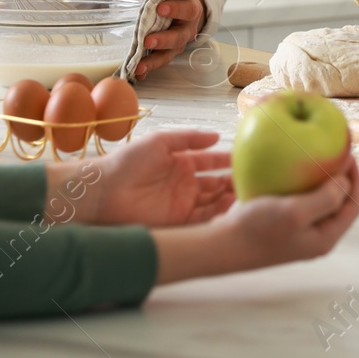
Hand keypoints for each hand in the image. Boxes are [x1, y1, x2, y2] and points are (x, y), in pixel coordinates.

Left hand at [44, 130, 234, 227]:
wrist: (104, 191)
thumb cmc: (128, 162)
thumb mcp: (160, 141)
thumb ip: (189, 138)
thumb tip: (217, 136)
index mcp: (181, 162)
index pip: (211, 161)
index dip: (228, 159)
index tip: (248, 157)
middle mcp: (185, 183)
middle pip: (216, 183)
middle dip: (234, 181)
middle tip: (255, 179)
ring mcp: (182, 203)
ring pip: (214, 201)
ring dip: (229, 198)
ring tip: (248, 193)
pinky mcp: (178, 221)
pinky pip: (204, 219)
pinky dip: (218, 215)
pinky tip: (232, 208)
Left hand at [133, 0, 204, 78]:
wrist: (187, 9)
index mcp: (191, 10)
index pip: (187, 10)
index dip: (175, 9)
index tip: (160, 7)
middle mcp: (187, 29)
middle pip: (178, 37)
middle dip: (163, 40)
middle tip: (148, 41)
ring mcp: (179, 43)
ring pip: (169, 54)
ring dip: (153, 61)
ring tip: (139, 66)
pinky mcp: (169, 53)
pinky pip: (160, 61)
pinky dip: (149, 68)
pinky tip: (138, 73)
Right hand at [152, 154, 358, 284]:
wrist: (222, 246)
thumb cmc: (258, 231)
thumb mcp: (295, 212)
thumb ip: (326, 198)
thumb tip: (346, 180)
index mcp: (325, 238)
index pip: (353, 206)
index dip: (356, 179)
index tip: (348, 154)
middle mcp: (315, 236)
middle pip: (339, 202)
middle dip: (340, 176)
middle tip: (334, 150)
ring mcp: (297, 230)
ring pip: (318, 199)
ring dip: (319, 177)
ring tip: (314, 154)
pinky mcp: (280, 222)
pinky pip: (297, 197)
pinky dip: (298, 181)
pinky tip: (289, 165)